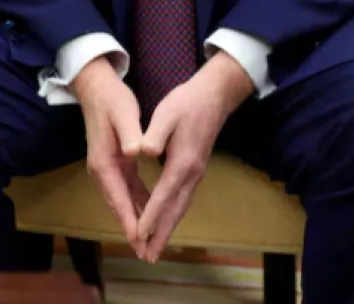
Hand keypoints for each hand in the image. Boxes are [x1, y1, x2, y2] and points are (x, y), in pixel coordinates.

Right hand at [73, 57, 149, 257]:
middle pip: (118, 206)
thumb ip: (130, 133)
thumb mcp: (124, 113)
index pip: (118, 197)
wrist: (96, 88)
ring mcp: (107, 168)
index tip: (139, 240)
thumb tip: (135, 152)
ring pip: (123, 201)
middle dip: (132, 229)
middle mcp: (102, 170)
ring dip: (135, 220)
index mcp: (104, 162)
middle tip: (147, 254)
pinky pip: (127, 190)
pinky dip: (138, 204)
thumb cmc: (112, 100)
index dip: (129, 220)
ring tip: (149, 242)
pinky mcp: (115, 163)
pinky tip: (150, 212)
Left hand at [133, 52, 255, 262]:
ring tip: (154, 249)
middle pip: (175, 211)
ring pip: (181, 209)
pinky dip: (172, 216)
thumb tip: (144, 151)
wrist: (213, 97)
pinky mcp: (194, 171)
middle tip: (148, 257)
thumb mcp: (167, 113)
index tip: (139, 234)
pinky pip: (182, 201)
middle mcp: (192, 174)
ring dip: (167, 229)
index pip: (164, 195)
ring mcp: (196, 174)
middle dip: (161, 235)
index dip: (151, 215)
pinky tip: (164, 223)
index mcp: (182, 162)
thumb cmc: (186, 103)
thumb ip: (155, 134)